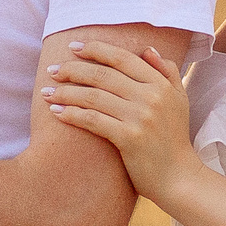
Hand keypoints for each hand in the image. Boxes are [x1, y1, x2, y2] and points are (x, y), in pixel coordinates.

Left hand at [41, 40, 198, 199]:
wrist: (178, 178)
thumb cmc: (174, 139)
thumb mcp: (179, 100)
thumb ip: (166, 72)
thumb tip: (147, 49)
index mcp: (161, 84)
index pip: (122, 58)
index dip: (95, 49)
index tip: (73, 47)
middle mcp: (151, 96)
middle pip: (103, 75)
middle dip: (73, 70)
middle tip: (52, 70)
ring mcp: (140, 117)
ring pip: (93, 96)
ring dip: (65, 92)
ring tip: (47, 92)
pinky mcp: (129, 138)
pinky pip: (92, 120)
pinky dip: (71, 114)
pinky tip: (56, 112)